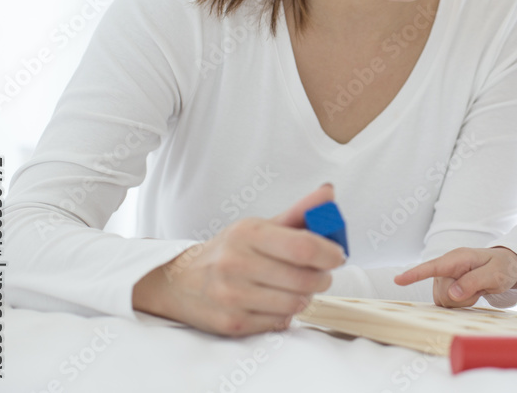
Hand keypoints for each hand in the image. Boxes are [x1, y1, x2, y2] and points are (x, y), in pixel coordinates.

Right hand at [132, 184, 345, 335]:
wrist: (179, 281)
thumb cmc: (229, 251)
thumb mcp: (259, 226)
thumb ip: (298, 212)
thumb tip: (329, 192)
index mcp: (248, 233)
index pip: (303, 247)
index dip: (330, 253)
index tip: (337, 256)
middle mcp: (236, 263)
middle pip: (304, 279)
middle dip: (322, 278)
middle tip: (320, 274)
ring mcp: (231, 296)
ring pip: (294, 304)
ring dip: (304, 297)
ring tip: (297, 288)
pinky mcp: (230, 323)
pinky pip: (278, 323)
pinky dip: (285, 314)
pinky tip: (275, 302)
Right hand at [394, 247, 516, 307]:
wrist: (507, 267)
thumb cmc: (502, 266)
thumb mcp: (495, 273)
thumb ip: (474, 282)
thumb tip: (452, 294)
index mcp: (457, 258)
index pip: (432, 266)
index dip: (414, 274)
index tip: (398, 280)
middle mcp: (447, 267)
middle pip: (442, 293)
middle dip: (461, 298)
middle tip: (480, 287)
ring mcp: (446, 279)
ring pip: (443, 301)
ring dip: (462, 301)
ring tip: (477, 289)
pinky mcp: (447, 289)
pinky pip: (447, 305)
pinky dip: (461, 304)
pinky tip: (471, 294)